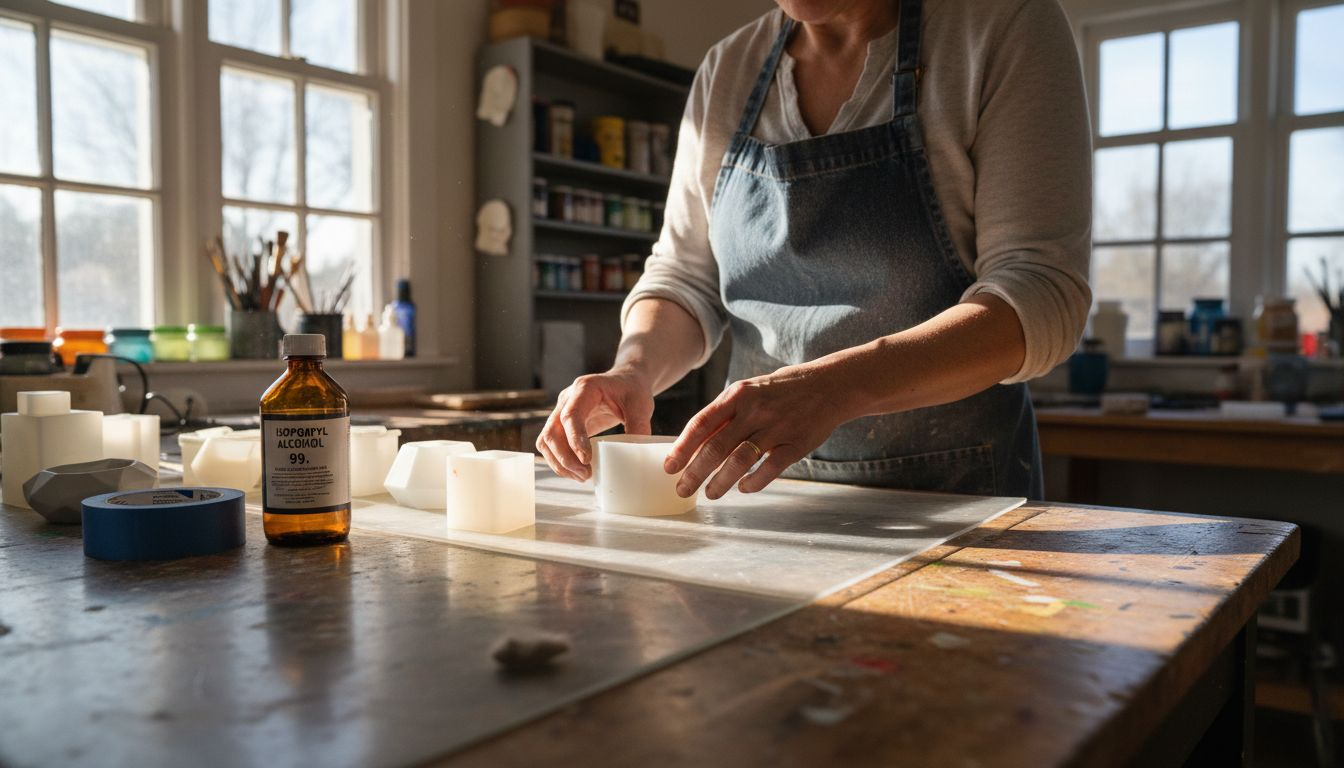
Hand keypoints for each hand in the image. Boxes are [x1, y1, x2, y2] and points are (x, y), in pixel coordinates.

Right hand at [536, 369, 654, 481]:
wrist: (626, 382)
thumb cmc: (632, 390)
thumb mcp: (641, 405)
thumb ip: (639, 427)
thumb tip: (635, 453)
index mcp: (585, 388)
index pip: (571, 416)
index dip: (574, 440)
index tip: (586, 460)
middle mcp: (567, 399)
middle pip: (552, 432)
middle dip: (565, 458)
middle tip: (586, 474)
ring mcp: (561, 411)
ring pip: (546, 441)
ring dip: (559, 463)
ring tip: (582, 477)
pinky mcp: (563, 424)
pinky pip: (551, 444)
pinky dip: (559, 461)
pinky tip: (577, 471)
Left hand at [664, 363, 855, 499]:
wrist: (828, 385)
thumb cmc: (779, 391)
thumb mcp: (749, 392)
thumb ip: (724, 416)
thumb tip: (694, 446)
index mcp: (738, 395)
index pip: (701, 423)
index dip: (682, 448)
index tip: (669, 467)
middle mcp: (755, 410)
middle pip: (716, 447)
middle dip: (695, 472)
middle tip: (683, 489)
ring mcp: (777, 428)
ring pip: (740, 461)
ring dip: (721, 482)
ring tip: (710, 494)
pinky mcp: (796, 445)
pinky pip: (769, 469)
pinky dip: (753, 482)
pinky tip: (742, 488)